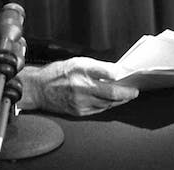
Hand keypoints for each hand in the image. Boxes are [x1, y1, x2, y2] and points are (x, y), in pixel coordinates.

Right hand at [16, 57, 137, 115]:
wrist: (39, 89)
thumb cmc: (57, 73)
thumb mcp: (77, 62)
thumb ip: (96, 67)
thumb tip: (115, 71)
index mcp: (81, 70)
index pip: (107, 72)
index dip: (121, 74)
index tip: (129, 74)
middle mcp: (81, 87)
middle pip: (111, 93)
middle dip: (126, 93)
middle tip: (134, 91)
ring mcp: (80, 101)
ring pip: (107, 103)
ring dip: (119, 100)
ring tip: (127, 96)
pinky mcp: (79, 111)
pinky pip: (99, 109)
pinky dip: (108, 105)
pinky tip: (113, 101)